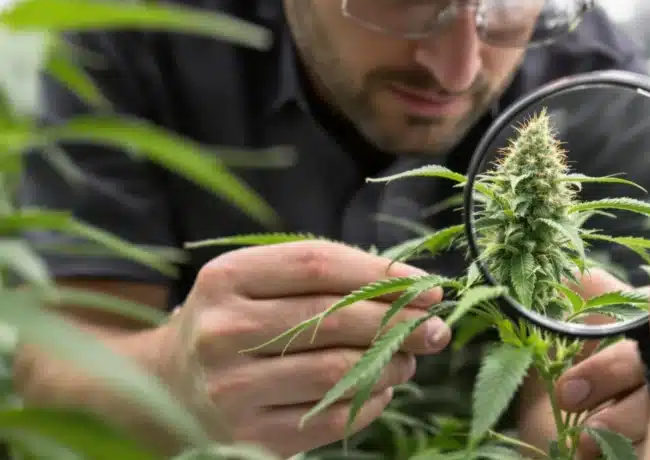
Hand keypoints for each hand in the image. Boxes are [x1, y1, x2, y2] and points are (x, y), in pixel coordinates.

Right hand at [158, 240, 450, 457]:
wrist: (161, 388)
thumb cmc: (232, 322)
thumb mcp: (257, 282)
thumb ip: (325, 277)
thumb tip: (414, 288)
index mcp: (227, 278)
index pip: (319, 264)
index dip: (382, 273)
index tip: (426, 285)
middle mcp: (223, 331)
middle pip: (335, 318)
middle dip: (401, 322)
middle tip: (435, 328)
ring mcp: (232, 389)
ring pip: (339, 371)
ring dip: (391, 364)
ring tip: (409, 360)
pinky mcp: (247, 438)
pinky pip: (331, 418)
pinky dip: (370, 402)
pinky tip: (380, 389)